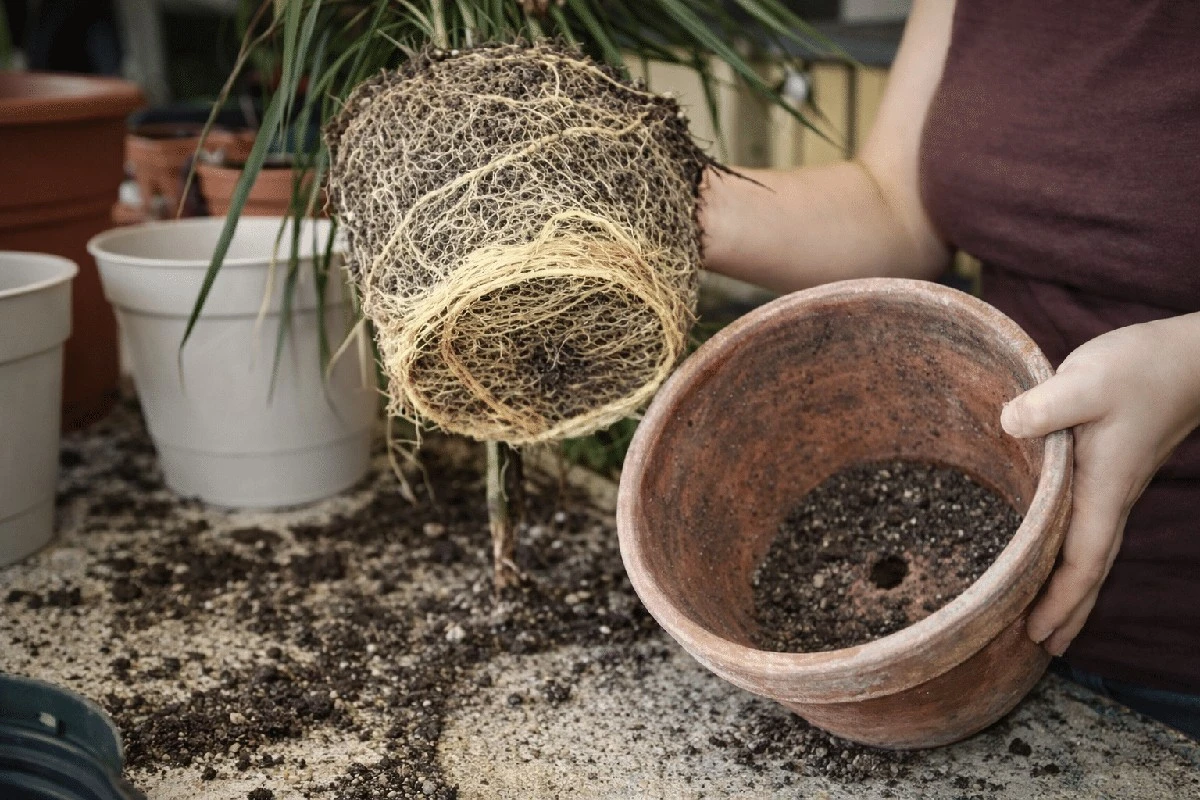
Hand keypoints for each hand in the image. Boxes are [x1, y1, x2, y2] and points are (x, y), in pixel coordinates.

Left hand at [1000, 313, 1199, 655]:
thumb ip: (1047, 405)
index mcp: (1104, 490)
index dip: (1059, 601)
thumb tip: (1009, 424)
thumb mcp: (1087, 380)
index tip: (1037, 634)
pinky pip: (1092, 530)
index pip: (1082, 561)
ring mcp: (1115, 488)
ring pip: (1093, 553)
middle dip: (1066, 612)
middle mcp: (1112, 499)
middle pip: (1090, 571)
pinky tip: (1058, 557)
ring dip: (1071, 590)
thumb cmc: (1141, 369)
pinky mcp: (1112, 472)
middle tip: (1040, 648)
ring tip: (1048, 623)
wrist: (1189, 359)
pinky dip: (1074, 558)